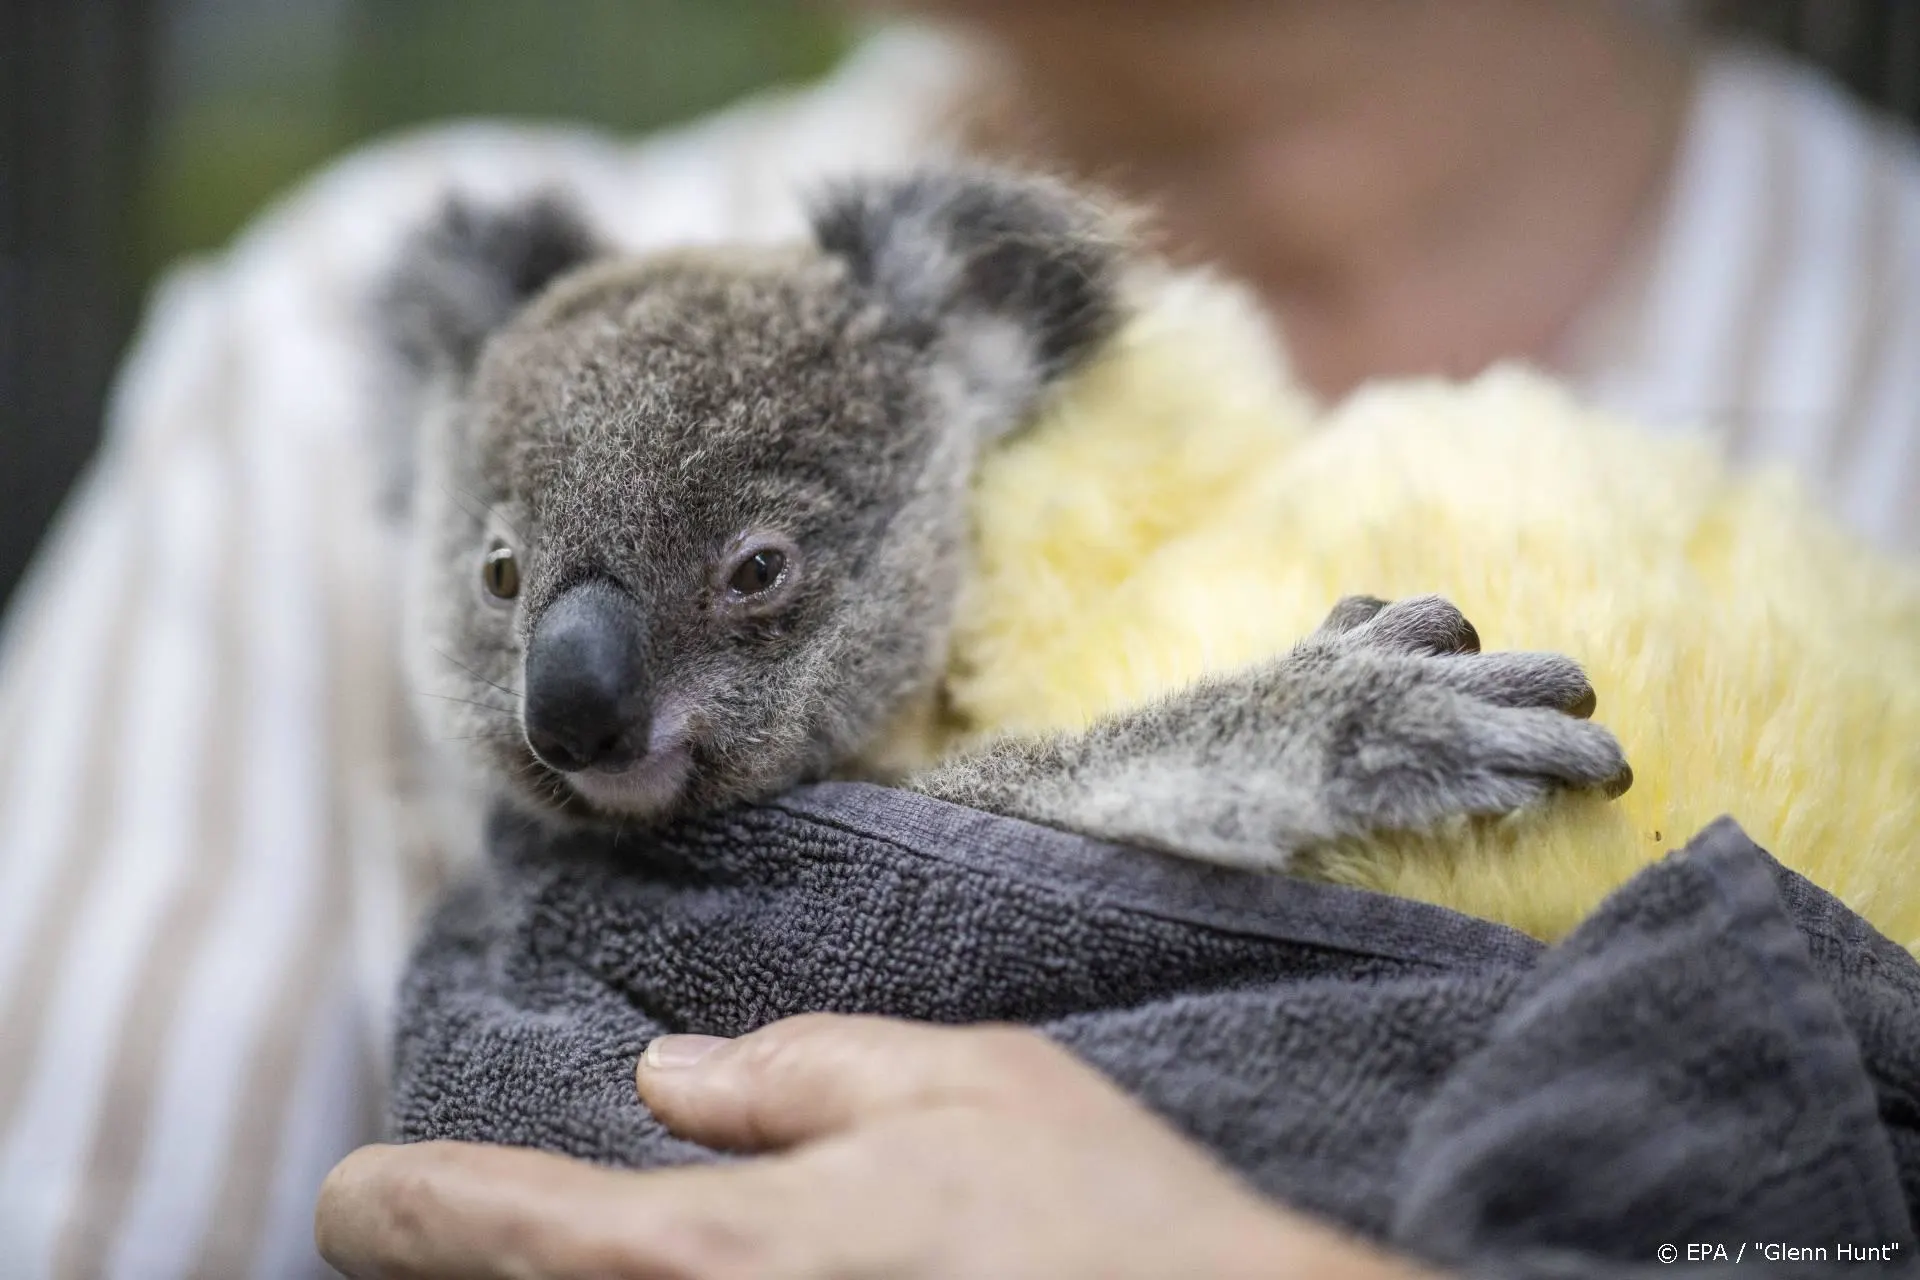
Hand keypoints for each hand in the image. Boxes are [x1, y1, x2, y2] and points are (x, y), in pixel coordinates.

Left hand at [316, 1014, 1432, 1278]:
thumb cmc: (1096, 1226)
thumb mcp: (959, 1083)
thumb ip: (796, 1074)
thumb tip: (673, 1081)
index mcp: (708, 1257)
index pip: (476, 1226)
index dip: (395, 1204)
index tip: (361, 1192)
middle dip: (475, 1265)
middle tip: (461, 1231)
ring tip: (566, 1250)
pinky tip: (742, 1269)